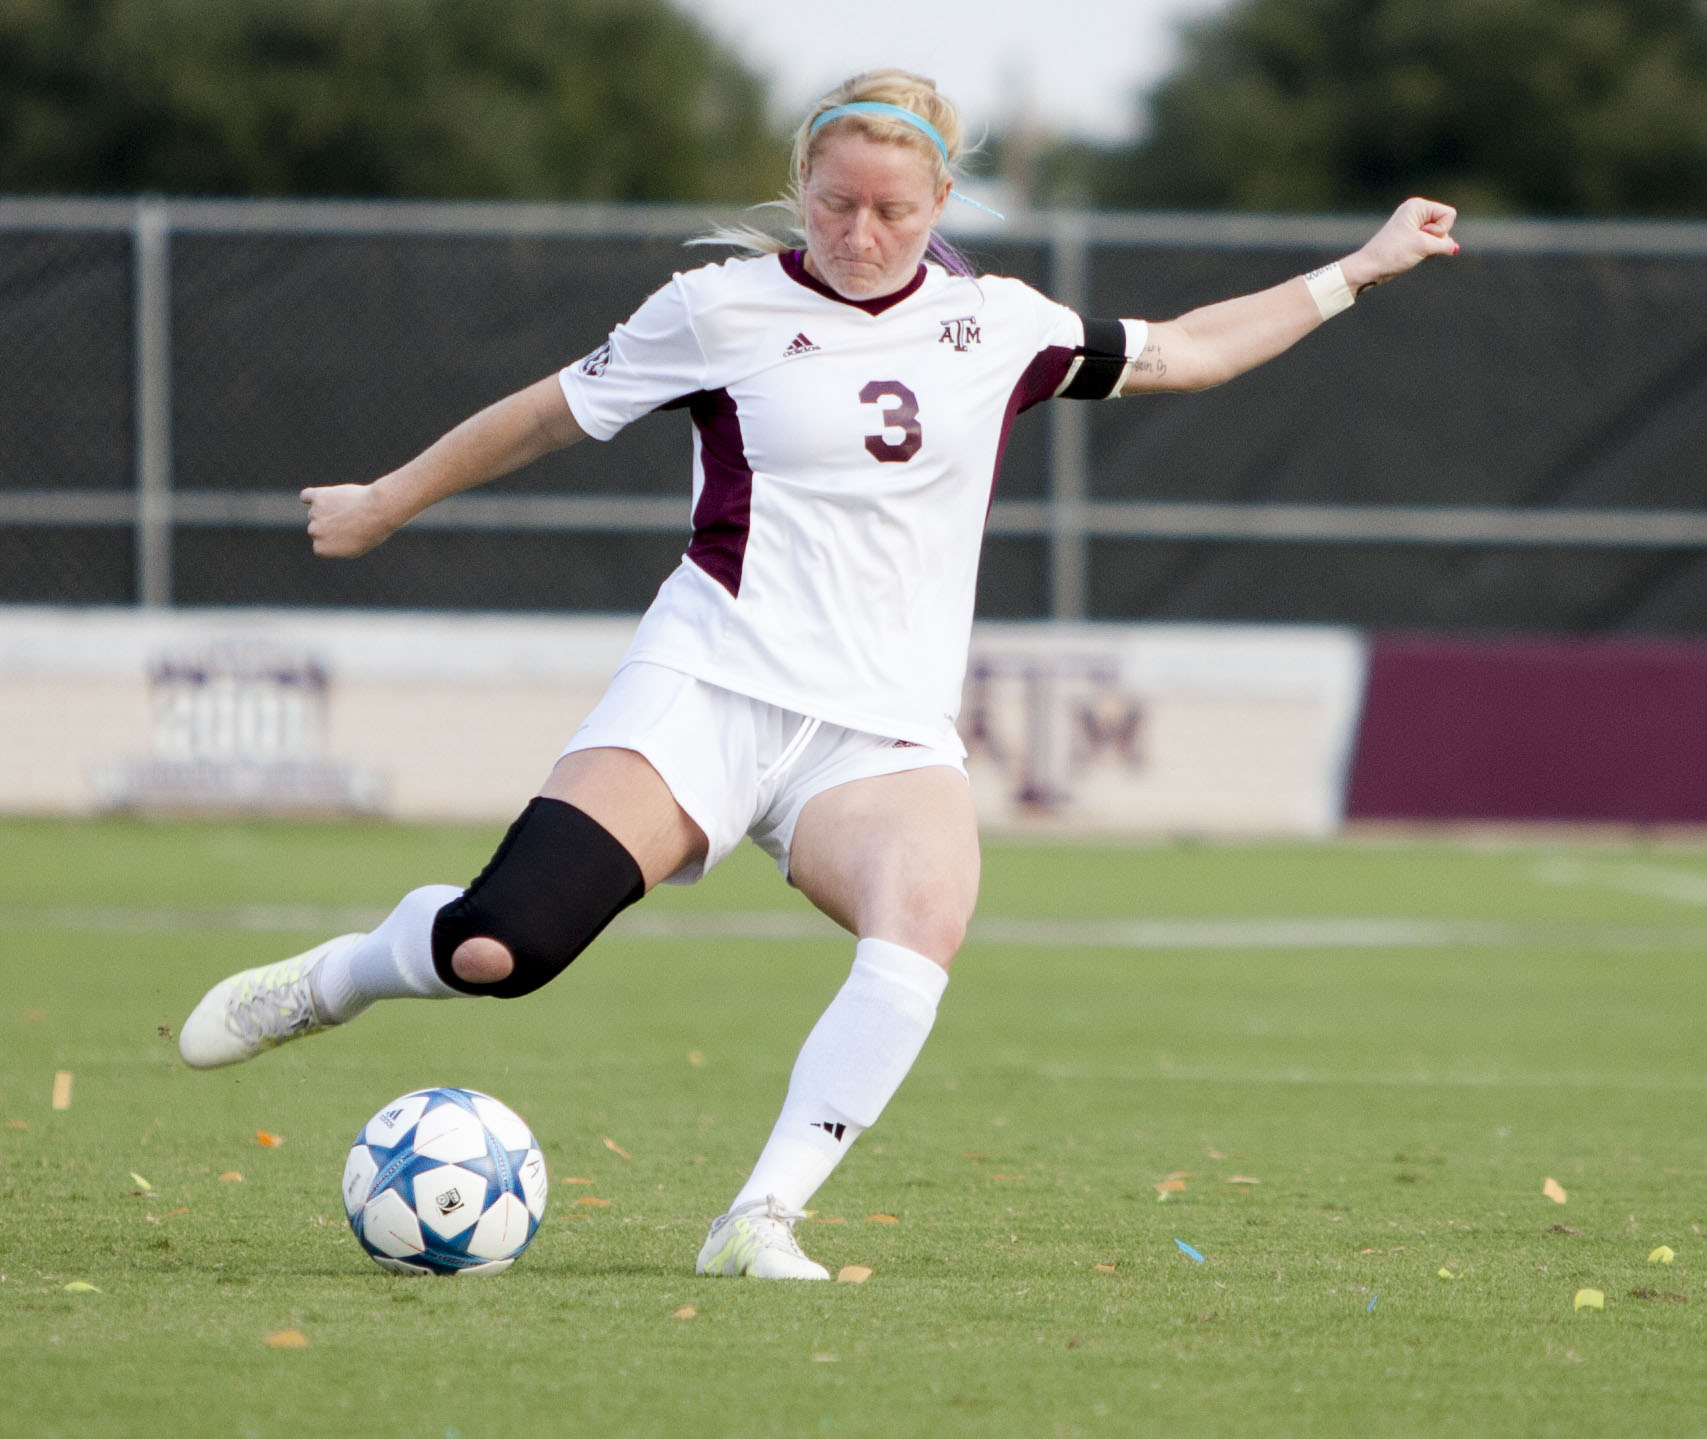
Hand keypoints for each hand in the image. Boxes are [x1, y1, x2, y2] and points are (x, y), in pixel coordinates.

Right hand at [300, 482, 400, 557]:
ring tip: (350, 508)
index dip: (337, 538)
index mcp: (321, 550)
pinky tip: (320, 497)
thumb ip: (335, 547)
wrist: (379, 511)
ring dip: (330, 509)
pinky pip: (307, 496)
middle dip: (332, 523)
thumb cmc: (371, 531)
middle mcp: (314, 533)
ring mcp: (314, 514)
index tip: (351, 535)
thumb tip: (323, 540)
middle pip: (318, 527)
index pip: (322, 543)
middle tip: (353, 520)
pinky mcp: (318, 497)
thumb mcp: (355, 548)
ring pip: (317, 511)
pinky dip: (311, 496)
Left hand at [1342, 197, 1458, 291]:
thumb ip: (1445, 245)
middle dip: (1436, 238)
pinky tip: (1415, 255)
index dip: (1441, 229)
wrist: (1370, 267)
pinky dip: (1428, 250)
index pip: (1449, 214)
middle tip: (1415, 244)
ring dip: (1432, 246)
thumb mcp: (1424, 247)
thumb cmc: (1393, 253)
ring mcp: (1414, 224)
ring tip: (1412, 251)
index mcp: (1418, 206)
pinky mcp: (1411, 237)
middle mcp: (1416, 211)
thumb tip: (1455, 248)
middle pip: (1445, 224)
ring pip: (1439, 235)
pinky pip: (1431, 242)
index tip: (1422, 236)